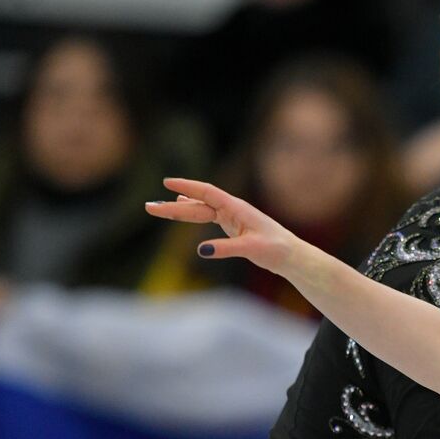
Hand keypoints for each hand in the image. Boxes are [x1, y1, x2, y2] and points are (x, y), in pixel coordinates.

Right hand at [147, 178, 298, 275]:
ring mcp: (231, 216)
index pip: (207, 193)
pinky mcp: (232, 225)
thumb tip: (201, 250)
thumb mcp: (251, 249)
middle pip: (197, 204)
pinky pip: (207, 215)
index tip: (167, 183)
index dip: (187, 187)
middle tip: (149, 207)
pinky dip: (193, 210)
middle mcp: (232, 209)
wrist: (290, 255)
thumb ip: (227, 249)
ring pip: (200, 210)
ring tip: (156, 208)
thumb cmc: (275, 249)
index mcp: (236, 208)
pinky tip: (182, 204)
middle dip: (173, 206)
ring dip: (179, 209)